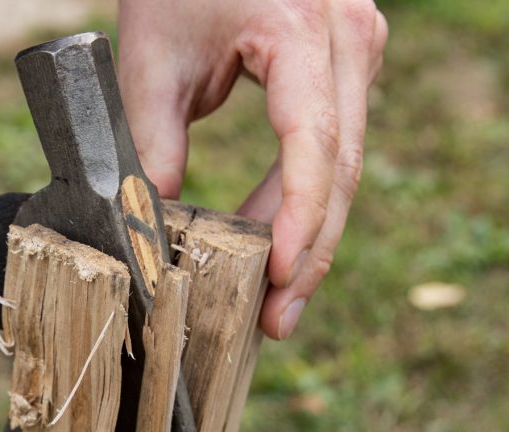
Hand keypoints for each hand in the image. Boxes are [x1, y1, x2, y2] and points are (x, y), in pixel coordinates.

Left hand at [118, 0, 387, 338]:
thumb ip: (151, 138)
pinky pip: (332, 147)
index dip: (298, 219)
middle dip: (310, 253)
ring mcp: (357, 52)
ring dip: (310, 235)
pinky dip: (305, 200)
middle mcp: (350, 42)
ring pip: (344, 165)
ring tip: (274, 301)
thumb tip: (152, 222)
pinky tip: (276, 247)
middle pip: (342, 169)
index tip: (276, 277)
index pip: (314, 145)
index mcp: (303, 33)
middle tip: (276, 321)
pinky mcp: (345, 67)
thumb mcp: (151, 55)